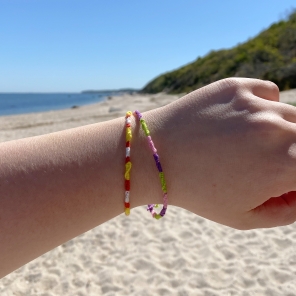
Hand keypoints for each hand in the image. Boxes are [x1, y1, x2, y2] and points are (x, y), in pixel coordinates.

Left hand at [148, 78, 295, 228]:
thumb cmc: (196, 191)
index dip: (294, 176)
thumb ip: (287, 210)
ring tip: (248, 144)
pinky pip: (268, 94)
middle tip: (267, 162)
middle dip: (293, 153)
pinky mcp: (236, 86)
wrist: (154, 156)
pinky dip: (264, 107)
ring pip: (292, 115)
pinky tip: (242, 120)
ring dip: (281, 131)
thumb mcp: (243, 216)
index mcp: (283, 166)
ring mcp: (255, 104)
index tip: (280, 177)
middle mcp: (276, 130)